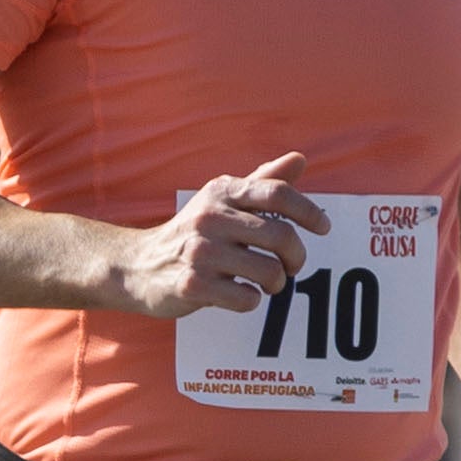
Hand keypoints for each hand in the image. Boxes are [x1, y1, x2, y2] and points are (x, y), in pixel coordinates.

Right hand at [107, 152, 328, 320]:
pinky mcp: (192, 285)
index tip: (323, 228)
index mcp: (222, 192)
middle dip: (296, 257)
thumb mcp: (221, 200)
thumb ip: (262, 181)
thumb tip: (300, 159)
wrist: (137, 265)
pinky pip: (246, 298)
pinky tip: (239, 294)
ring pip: (268, 271)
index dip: (308, 211)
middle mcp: (211, 218)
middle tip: (292, 266)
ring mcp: (200, 252)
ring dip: (277, 283)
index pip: (277, 193)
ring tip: (267, 283)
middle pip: (280, 237)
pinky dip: (251, 301)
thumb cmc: (191, 232)